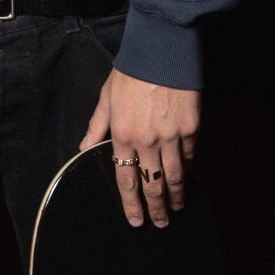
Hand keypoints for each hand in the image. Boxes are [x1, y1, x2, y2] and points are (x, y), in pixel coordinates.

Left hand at [80, 68, 199, 230]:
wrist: (162, 51)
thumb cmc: (131, 72)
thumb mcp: (106, 97)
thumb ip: (96, 125)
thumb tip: (84, 146)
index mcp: (122, 134)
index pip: (125, 179)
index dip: (131, 204)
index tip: (136, 220)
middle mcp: (147, 141)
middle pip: (152, 185)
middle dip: (155, 208)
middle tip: (159, 223)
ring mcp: (171, 136)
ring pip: (174, 177)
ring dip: (175, 197)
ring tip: (176, 209)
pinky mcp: (191, 128)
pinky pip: (189, 157)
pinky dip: (187, 171)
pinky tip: (185, 180)